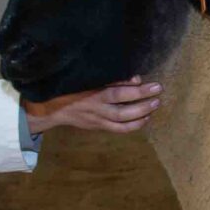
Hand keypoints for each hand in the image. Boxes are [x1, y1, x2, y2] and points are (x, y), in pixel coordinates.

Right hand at [26, 77, 161, 135]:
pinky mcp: (98, 127)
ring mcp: (97, 120)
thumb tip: (135, 79)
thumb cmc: (71, 88)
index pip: (118, 93)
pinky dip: (133, 126)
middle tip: (158, 94)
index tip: (152, 84)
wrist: (51, 107)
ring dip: (141, 115)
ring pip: (121, 122)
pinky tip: (144, 119)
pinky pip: (118, 129)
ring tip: (154, 106)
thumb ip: (111, 80)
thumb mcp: (88, 79)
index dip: (136, 90)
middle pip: (123, 110)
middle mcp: (96, 109)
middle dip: (143, 103)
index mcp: (93, 94)